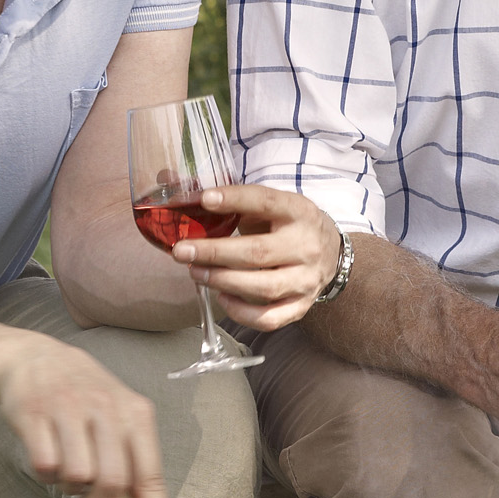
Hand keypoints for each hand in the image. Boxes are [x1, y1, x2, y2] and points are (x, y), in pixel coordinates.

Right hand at [0, 331, 175, 497]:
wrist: (35, 359)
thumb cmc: (85, 398)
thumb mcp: (118, 417)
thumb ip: (132, 460)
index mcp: (135, 413)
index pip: (151, 475)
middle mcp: (106, 409)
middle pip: (113, 482)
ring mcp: (68, 409)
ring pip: (77, 476)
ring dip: (70, 485)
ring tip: (68, 466)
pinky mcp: (34, 413)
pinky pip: (44, 466)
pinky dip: (45, 472)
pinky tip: (47, 453)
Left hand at [179, 183, 341, 333]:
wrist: (330, 252)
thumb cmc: (287, 225)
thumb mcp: (269, 205)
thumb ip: (229, 198)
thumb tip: (167, 179)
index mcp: (298, 211)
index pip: (266, 202)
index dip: (235, 200)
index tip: (204, 199)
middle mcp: (306, 245)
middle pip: (258, 253)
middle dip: (214, 253)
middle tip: (182, 251)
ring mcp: (306, 279)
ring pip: (263, 287)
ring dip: (223, 281)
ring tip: (195, 273)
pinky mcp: (302, 305)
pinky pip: (270, 317)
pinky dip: (242, 312)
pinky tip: (222, 297)